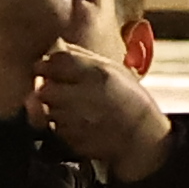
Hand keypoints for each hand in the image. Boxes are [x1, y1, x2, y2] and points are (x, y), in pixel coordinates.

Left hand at [32, 43, 172, 179]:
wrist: (144, 136)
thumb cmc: (130, 99)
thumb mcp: (115, 70)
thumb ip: (84, 56)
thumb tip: (58, 46)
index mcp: (97, 74)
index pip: (57, 62)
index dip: (46, 64)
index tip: (44, 68)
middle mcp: (86, 96)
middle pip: (45, 89)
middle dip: (48, 88)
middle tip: (59, 90)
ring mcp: (80, 122)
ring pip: (49, 110)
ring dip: (55, 108)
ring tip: (74, 107)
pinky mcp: (76, 141)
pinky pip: (57, 129)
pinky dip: (62, 125)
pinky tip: (79, 122)